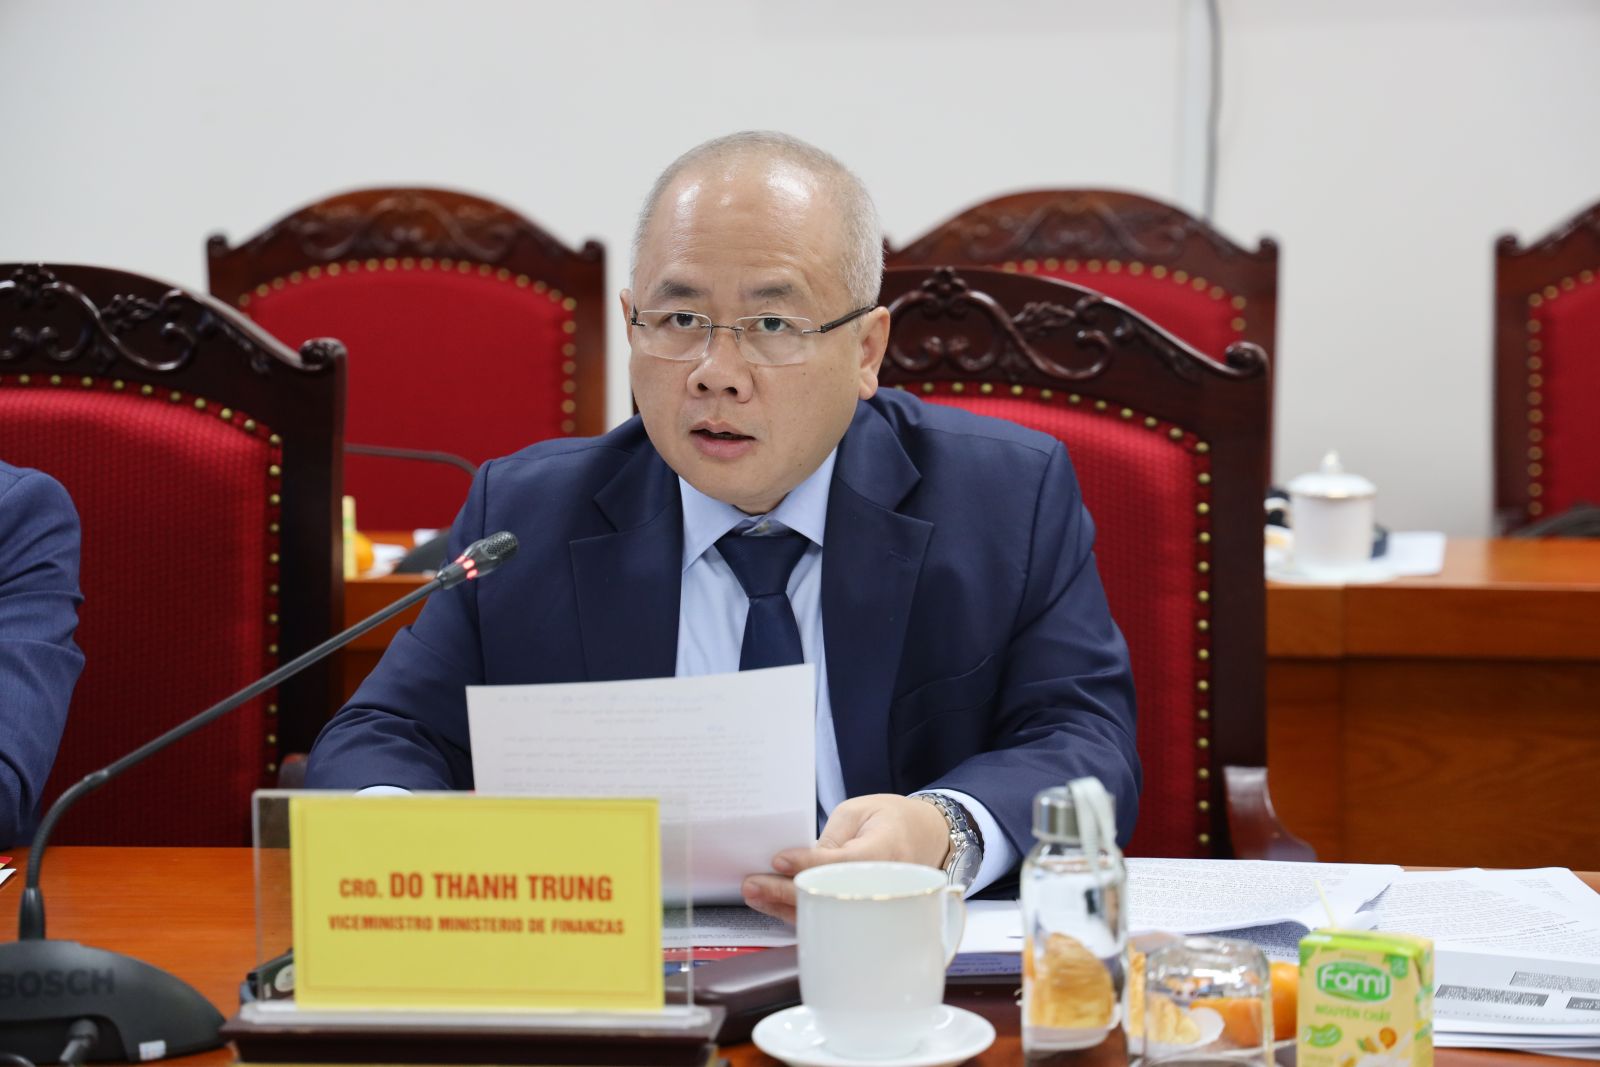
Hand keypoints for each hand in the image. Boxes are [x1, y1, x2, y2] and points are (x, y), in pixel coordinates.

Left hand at [741, 793, 950, 923]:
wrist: (929, 837)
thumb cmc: (892, 818)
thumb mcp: (859, 811)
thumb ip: (830, 837)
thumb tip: (797, 863)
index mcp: (887, 849)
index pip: (843, 863)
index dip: (808, 863)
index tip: (779, 859)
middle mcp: (884, 884)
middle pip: (830, 896)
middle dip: (787, 893)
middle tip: (752, 885)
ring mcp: (877, 904)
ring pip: (827, 914)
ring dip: (786, 907)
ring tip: (754, 894)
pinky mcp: (867, 912)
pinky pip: (831, 916)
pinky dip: (801, 912)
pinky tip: (774, 903)